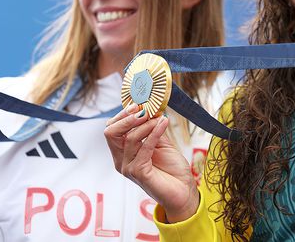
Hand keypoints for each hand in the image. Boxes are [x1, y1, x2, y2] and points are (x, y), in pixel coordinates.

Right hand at [104, 104, 199, 222]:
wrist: (183, 190)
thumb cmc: (172, 169)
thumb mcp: (160, 142)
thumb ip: (152, 127)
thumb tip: (150, 108)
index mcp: (123, 152)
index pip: (112, 129)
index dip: (122, 115)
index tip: (137, 104)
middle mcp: (121, 160)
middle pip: (111, 133)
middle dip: (126, 118)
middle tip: (143, 110)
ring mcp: (128, 167)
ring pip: (129, 138)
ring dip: (146, 124)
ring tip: (160, 118)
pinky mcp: (139, 172)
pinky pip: (144, 147)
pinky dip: (154, 133)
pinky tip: (163, 124)